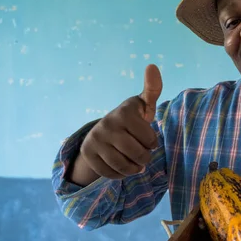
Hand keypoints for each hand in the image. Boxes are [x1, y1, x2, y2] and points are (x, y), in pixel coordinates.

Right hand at [73, 64, 162, 181]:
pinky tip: (123, 167)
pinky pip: (110, 173)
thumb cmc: (132, 117)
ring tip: (136, 164)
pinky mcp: (87, 153)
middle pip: (137, 154)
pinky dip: (120, 174)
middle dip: (145, 158)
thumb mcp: (143, 104)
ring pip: (124, 166)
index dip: (152, 143)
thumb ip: (152, 89)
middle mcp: (107, 124)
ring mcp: (95, 139)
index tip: (149, 139)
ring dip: (134, 168)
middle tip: (144, 155)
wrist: (104, 131)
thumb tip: (152, 66)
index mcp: (124, 112)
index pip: (149, 139)